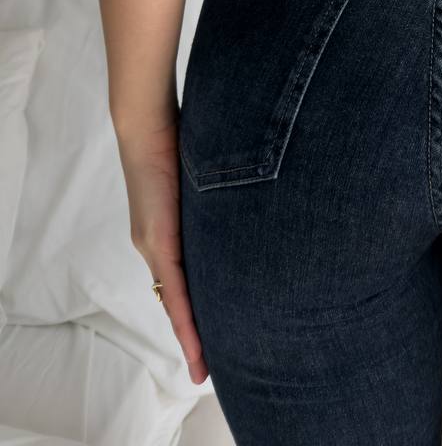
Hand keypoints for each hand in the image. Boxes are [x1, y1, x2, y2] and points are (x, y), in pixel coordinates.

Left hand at [115, 117, 208, 384]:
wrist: (147, 123)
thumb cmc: (180, 137)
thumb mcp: (204, 176)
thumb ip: (218, 197)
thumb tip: (249, 199)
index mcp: (165, 230)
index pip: (182, 280)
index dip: (195, 309)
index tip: (210, 334)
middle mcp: (154, 245)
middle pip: (178, 298)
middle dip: (195, 331)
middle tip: (211, 364)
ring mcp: (154, 245)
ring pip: (176, 300)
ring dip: (192, 332)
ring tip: (206, 364)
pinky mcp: (158, 240)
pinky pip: (176, 289)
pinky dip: (185, 318)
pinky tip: (196, 341)